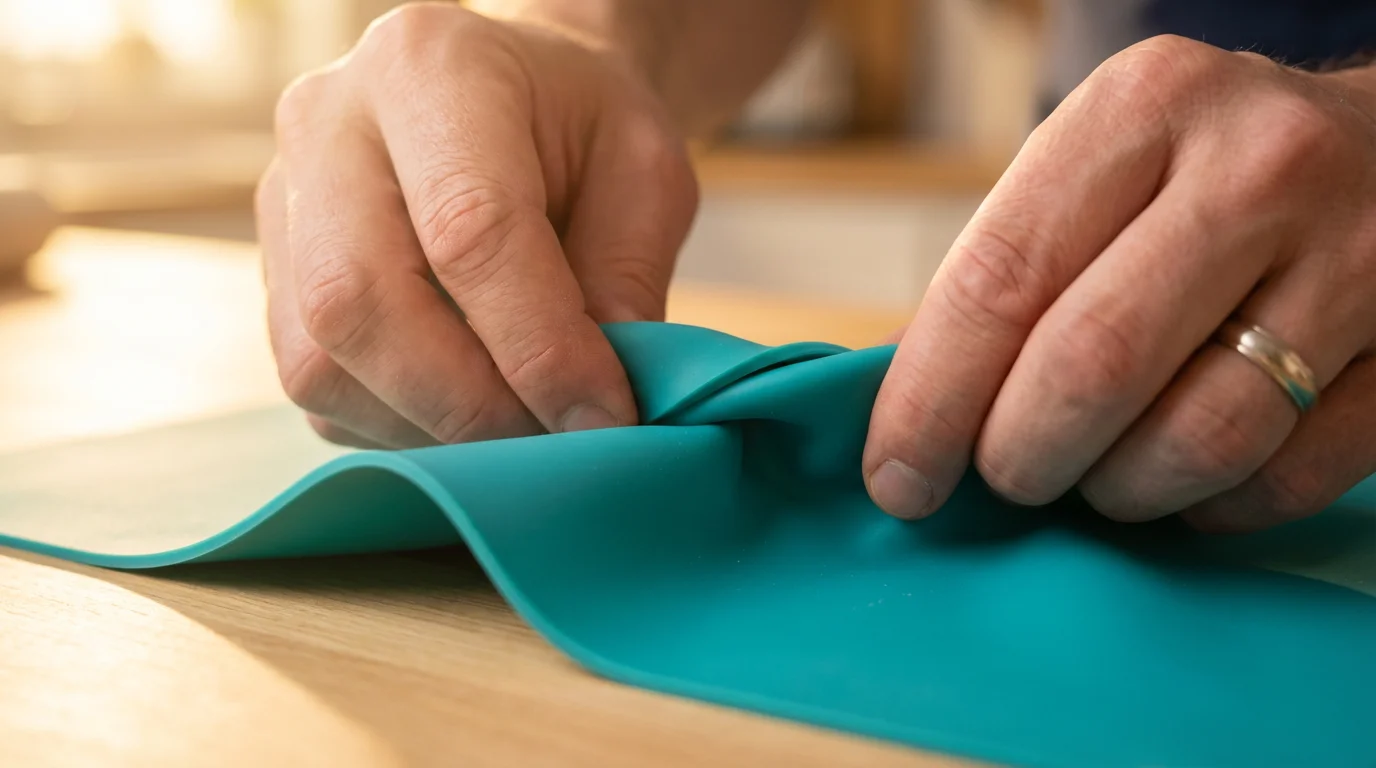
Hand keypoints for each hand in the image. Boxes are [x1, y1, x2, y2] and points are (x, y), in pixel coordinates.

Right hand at [256, 3, 697, 447]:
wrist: (515, 94)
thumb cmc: (584, 126)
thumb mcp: (645, 170)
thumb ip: (626, 278)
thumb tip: (590, 407)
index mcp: (430, 67)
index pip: (468, 229)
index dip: (539, 345)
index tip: (607, 413)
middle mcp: (327, 125)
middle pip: (358, 300)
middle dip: (468, 402)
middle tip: (555, 438)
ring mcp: (282, 202)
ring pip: (318, 360)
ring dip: (429, 426)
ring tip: (519, 428)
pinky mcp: (274, 274)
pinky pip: (316, 387)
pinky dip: (398, 426)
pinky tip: (468, 408)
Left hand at [865, 35, 1375, 532]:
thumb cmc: (1202, 176)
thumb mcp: (1098, 169)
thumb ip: (1007, 273)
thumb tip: (901, 411)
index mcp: (1144, 109)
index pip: (1000, 278)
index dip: (930, 399)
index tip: (898, 475)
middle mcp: (1256, 168)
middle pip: (1092, 365)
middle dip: (1018, 455)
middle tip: (1004, 475)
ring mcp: (1356, 257)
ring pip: (1197, 439)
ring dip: (1116, 490)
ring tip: (1095, 473)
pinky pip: (1284, 478)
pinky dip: (1209, 506)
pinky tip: (1184, 476)